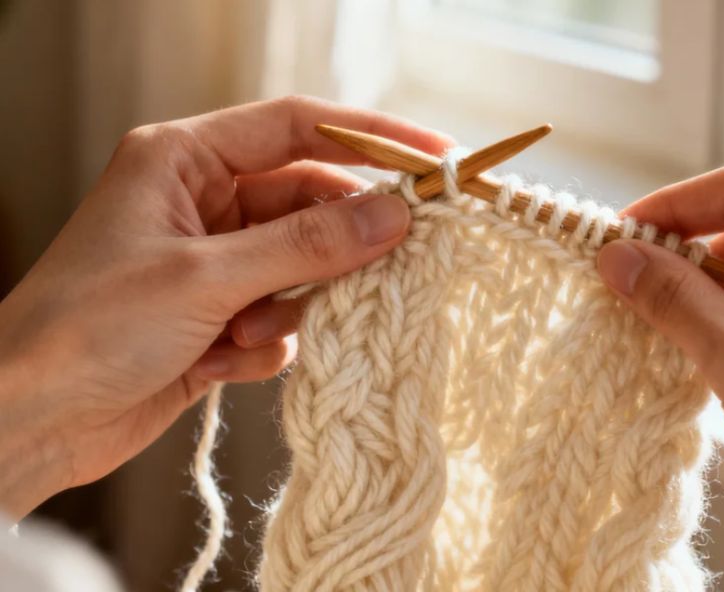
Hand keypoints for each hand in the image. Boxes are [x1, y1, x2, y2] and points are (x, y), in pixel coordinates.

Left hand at [0, 96, 451, 518]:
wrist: (30, 423)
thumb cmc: (89, 328)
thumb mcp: (206, 276)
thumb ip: (307, 244)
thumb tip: (393, 213)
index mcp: (184, 160)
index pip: (297, 126)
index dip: (371, 136)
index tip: (434, 158)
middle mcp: (202, 204)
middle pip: (309, 203)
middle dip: (335, 243)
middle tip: (389, 263)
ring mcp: (213, 264)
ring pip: (301, 267)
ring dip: (288, 305)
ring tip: (244, 331)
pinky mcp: (219, 318)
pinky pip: (280, 320)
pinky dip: (265, 344)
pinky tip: (220, 363)